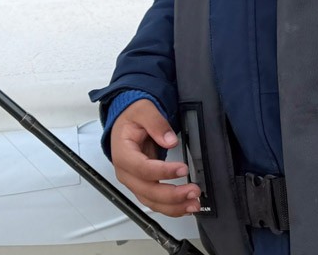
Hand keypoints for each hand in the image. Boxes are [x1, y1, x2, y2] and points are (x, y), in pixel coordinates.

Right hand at [110, 99, 201, 216]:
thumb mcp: (143, 110)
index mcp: (123, 154)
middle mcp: (126, 173)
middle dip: (172, 195)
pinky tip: (185, 206)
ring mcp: (134, 181)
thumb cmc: (132, 116)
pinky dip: (170, 207)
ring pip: (151, 201)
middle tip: (194, 191)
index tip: (183, 169)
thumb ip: (156, 123)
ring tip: (194, 204)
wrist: (126, 122)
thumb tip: (170, 141)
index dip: (163, 172)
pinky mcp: (142, 185)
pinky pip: (155, 201)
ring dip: (173, 206)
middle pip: (147, 191)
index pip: (142, 168)